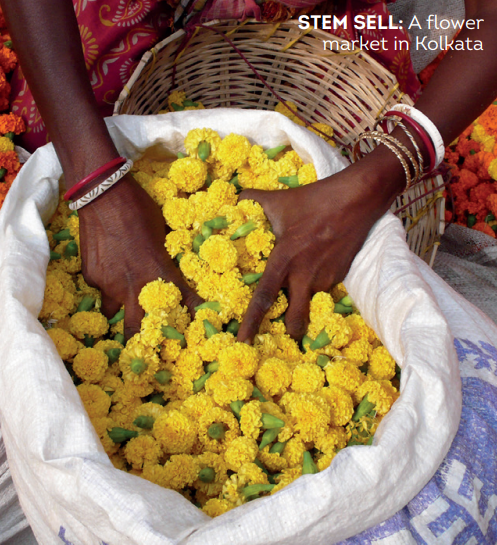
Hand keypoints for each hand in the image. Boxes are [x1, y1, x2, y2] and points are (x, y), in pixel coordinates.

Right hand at [79, 174, 202, 339]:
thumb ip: (165, 258)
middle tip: (146, 347)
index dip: (192, 319)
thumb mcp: (163, 233)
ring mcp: (109, 284)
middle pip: (137, 330)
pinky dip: (106, 283)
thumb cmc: (140, 210)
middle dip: (142, 342)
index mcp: (160, 273)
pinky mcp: (91, 277)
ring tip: (122, 297)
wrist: (104, 195)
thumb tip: (170, 267)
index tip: (196, 332)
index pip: (184, 303)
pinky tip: (108, 264)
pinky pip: (100, 288)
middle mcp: (134, 287)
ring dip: (119, 308)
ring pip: (113, 310)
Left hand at [237, 152, 405, 342]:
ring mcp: (324, 279)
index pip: (263, 298)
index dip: (251, 322)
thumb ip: (253, 201)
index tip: (242, 341)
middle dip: (289, 328)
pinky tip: (315, 266)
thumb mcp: (279, 201)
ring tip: (301, 285)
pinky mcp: (340, 276)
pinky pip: (322, 288)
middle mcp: (303, 276)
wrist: (356, 200)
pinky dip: (315, 284)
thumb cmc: (313, 200)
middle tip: (283, 330)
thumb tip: (235, 197)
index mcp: (283, 260)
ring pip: (309, 300)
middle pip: (294, 317)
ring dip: (303, 300)